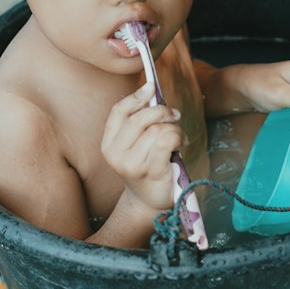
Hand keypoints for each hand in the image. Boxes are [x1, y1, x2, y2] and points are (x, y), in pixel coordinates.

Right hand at [101, 84, 183, 213]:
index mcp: (108, 144)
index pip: (119, 111)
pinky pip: (166, 141)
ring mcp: (132, 164)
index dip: (136, 97)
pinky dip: (177, 136)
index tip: (151, 88)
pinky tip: (180, 143)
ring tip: (178, 136)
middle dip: (161, 111)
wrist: (149, 200)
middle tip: (174, 115)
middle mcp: (116, 154)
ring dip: (173, 128)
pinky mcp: (151, 171)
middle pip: (139, 118)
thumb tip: (151, 92)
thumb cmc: (146, 166)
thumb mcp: (135, 144)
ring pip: (156, 130)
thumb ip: (139, 122)